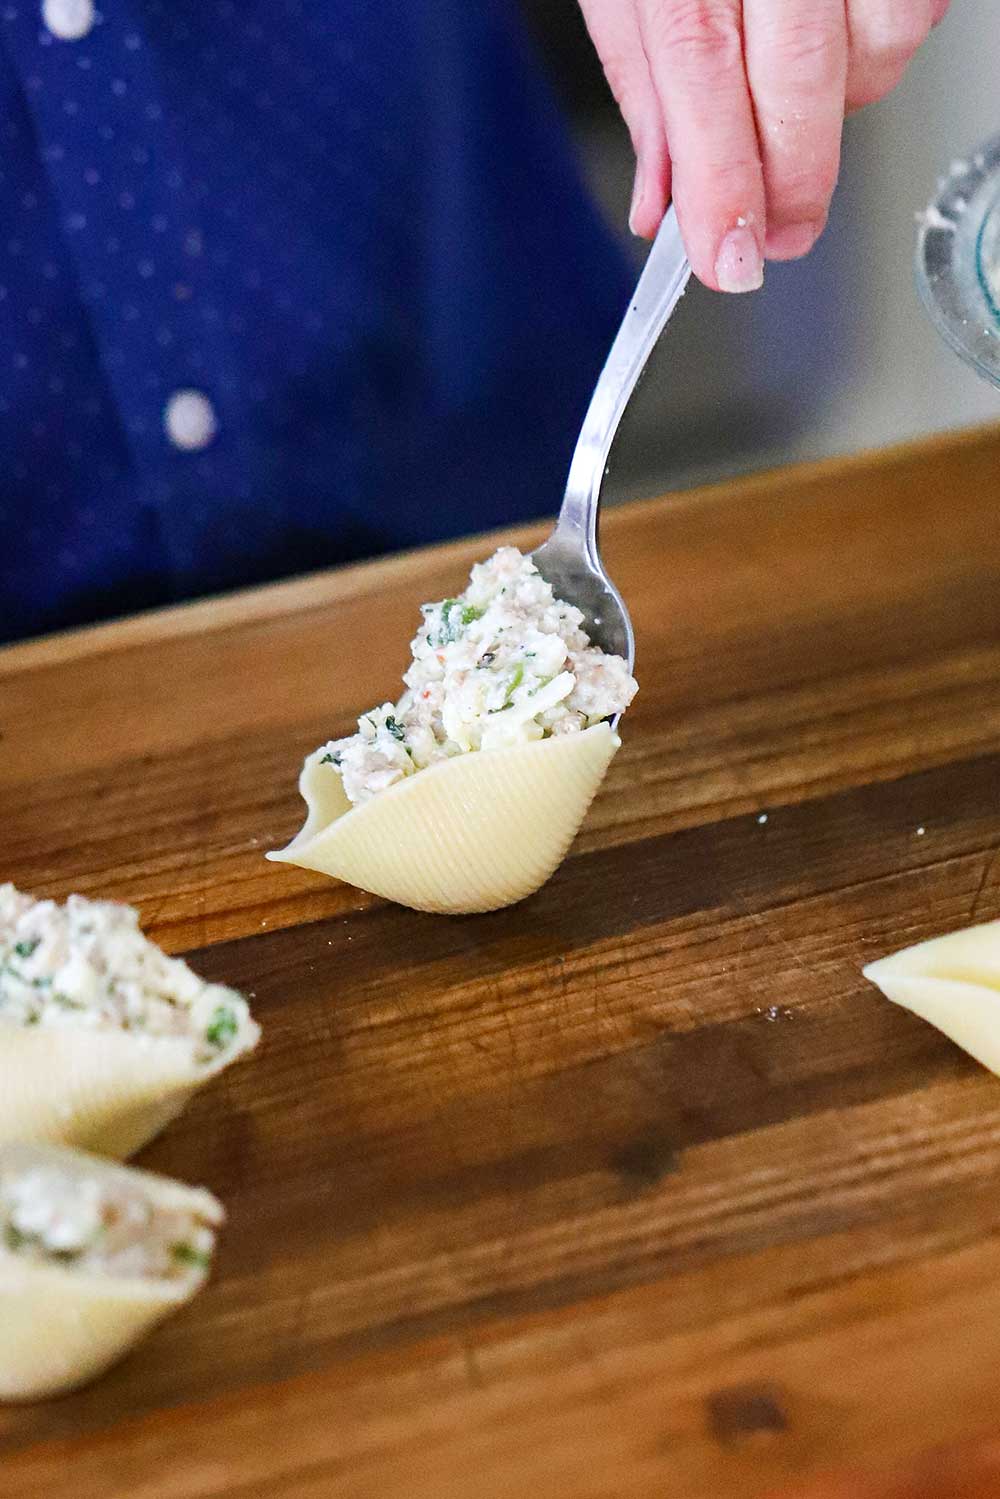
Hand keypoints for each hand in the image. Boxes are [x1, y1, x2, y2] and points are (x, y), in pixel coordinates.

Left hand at [579, 0, 949, 290]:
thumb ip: (647, 88)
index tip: (730, 258)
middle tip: (775, 237)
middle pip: (798, 73)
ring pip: (876, 48)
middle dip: (789, 178)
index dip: (722, 180)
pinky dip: (878, 48)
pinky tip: (835, 36)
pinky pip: (915, 11)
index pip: (702, 73)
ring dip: (839, 105)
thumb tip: (662, 205)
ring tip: (793, 93)